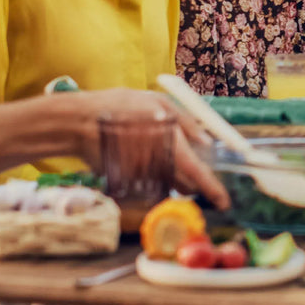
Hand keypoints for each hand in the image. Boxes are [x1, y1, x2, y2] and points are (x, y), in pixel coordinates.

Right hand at [73, 89, 230, 209]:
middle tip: (185, 158)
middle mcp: (157, 166)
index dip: (214, 190)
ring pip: (167, 182)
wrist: (79, 122)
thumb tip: (207, 141)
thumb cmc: (121, 107)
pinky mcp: (127, 181)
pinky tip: (137, 149)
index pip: (198, 175)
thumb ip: (187, 122)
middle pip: (185, 183)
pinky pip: (149, 180)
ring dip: (170, 172)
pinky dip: (151, 170)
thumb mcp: (160, 102)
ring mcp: (141, 176)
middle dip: (193, 179)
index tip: (224, 202)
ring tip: (151, 143)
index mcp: (170, 146)